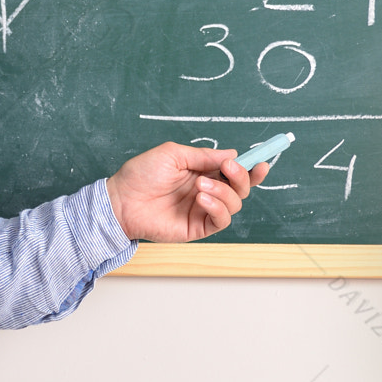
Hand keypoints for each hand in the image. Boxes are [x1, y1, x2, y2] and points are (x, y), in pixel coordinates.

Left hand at [104, 143, 268, 242]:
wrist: (121, 200)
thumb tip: (231, 154)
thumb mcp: (174, 154)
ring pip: (234, 204)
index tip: (260, 161)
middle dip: (242, 177)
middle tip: (229, 168)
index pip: (233, 172)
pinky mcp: (197, 227)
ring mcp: (203, 210)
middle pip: (241, 188)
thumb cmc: (141, 174)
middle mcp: (207, 191)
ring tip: (200, 185)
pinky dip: (218, 207)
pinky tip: (202, 198)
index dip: (250, 168)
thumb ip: (204, 156)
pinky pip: (221, 220)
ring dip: (223, 192)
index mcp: (202, 172)